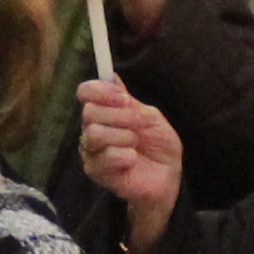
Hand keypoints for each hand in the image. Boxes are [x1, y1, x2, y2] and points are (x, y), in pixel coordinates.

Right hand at [75, 77, 184, 253]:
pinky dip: (125, 157)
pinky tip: (132, 161)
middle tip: (140, 125)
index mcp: (103, 111)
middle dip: (120, 116)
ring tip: (136, 145)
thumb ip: (129, 102)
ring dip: (124, 137)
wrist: (167, 177)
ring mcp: (90, 150)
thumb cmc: (158, 146)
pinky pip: (105, 156)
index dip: (102, 91)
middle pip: (89, 112)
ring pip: (94, 134)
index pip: (86, 91)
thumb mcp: (150, 118)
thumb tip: (112, 77)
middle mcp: (91, 128)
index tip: (124, 98)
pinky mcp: (94, 171)